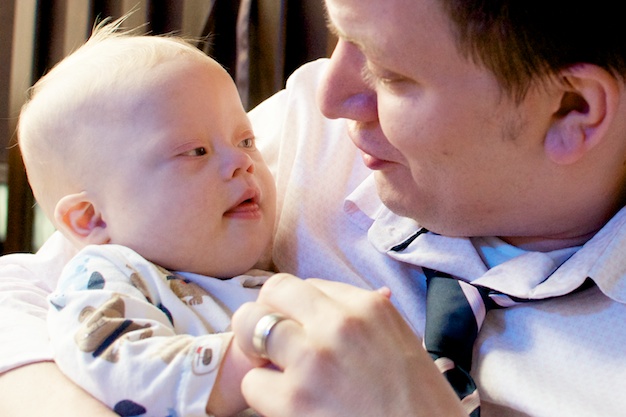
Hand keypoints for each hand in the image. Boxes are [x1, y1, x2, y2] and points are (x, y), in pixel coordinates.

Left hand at [232, 273, 465, 416]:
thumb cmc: (417, 402)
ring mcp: (313, 359)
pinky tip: (289, 404)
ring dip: (259, 353)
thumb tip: (323, 301)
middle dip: (265, 314)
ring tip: (279, 373)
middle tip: (272, 342)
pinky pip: (251, 382)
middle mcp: (339, 323)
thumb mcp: (399, 340)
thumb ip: (359, 315)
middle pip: (273, 291)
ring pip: (251, 328)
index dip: (298, 308)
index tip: (301, 328)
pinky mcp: (293, 400)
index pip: (307, 285)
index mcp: (368, 306)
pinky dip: (264, 395)